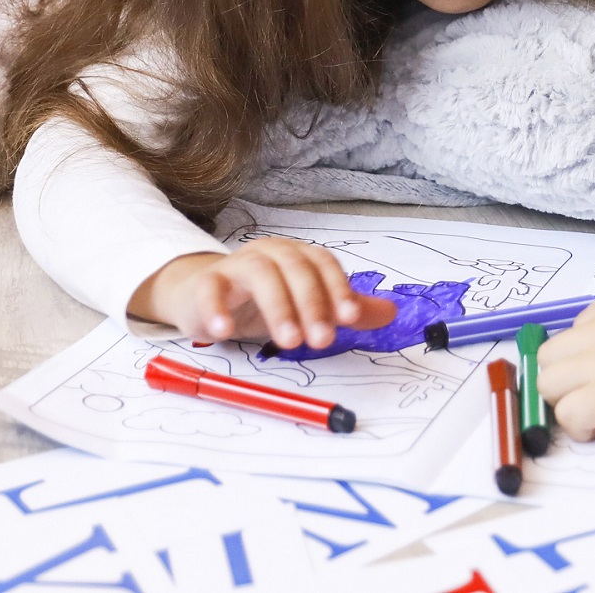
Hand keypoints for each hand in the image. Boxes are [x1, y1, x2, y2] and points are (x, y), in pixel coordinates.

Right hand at [134, 237, 396, 349]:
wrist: (202, 296)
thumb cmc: (259, 300)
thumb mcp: (306, 306)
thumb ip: (345, 309)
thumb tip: (392, 312)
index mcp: (296, 256)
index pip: (323, 264)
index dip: (338, 288)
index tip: (350, 318)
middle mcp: (269, 254)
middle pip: (295, 267)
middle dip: (312, 303)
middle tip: (321, 340)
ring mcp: (235, 266)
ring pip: (260, 274)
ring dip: (277, 307)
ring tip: (287, 341)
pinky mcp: (206, 284)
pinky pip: (210, 290)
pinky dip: (218, 308)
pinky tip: (225, 331)